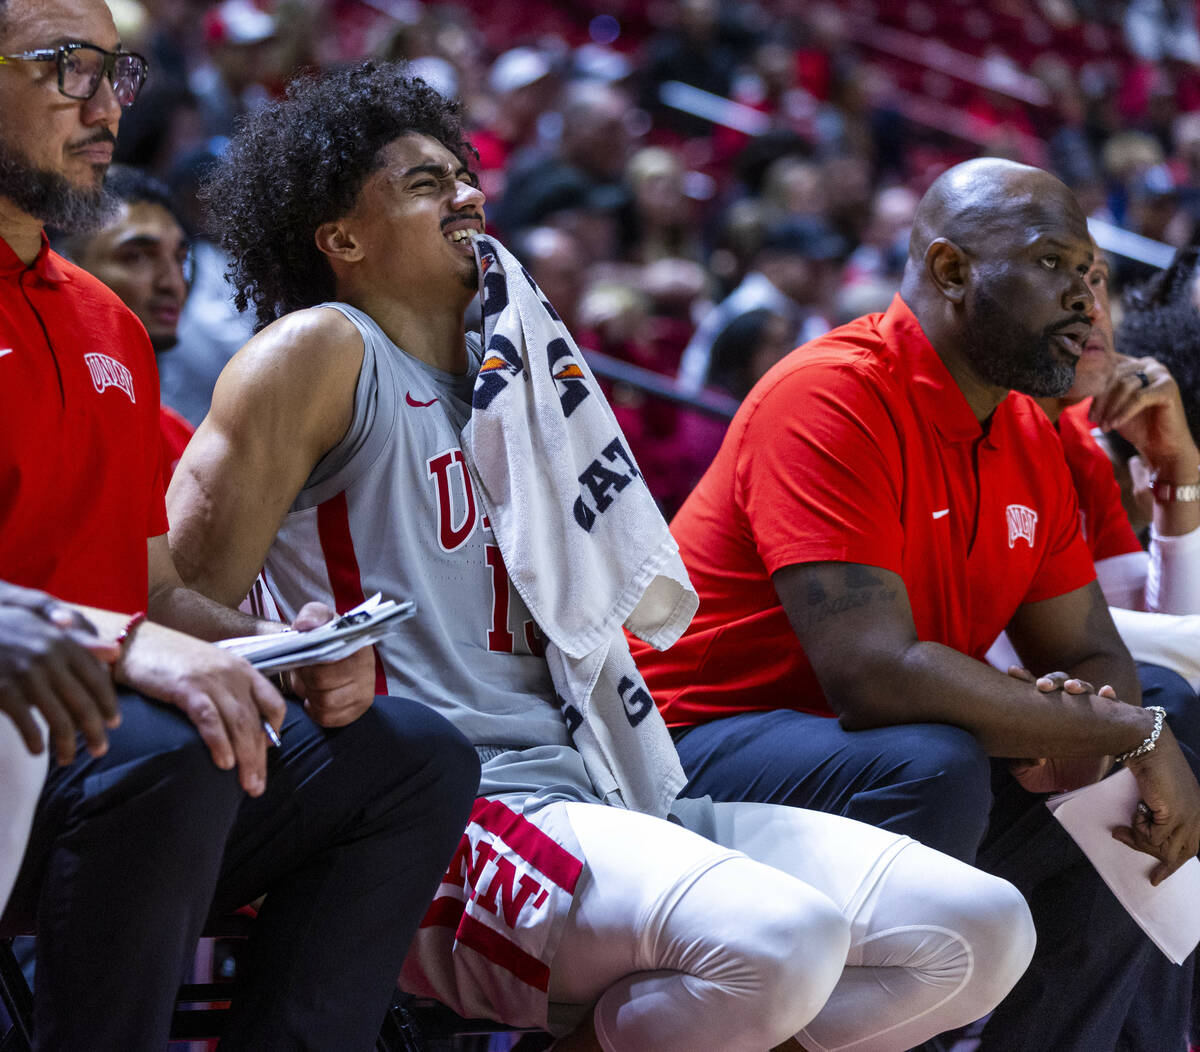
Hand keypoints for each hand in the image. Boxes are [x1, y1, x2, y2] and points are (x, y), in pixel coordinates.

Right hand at [0, 583, 120, 763]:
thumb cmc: (7, 630)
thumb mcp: (44, 629)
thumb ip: (81, 643)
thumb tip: (116, 654)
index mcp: (64, 643)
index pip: (97, 680)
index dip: (108, 704)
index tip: (115, 723)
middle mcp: (50, 659)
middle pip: (84, 705)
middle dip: (96, 732)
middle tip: (100, 750)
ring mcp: (26, 675)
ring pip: (60, 721)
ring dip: (67, 745)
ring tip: (67, 759)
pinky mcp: (3, 690)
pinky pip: (28, 725)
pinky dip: (35, 742)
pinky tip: (37, 751)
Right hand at [117, 621, 285, 795]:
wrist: (134, 642)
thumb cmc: (170, 660)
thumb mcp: (209, 672)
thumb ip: (226, 694)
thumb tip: (238, 729)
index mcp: (243, 670)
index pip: (274, 702)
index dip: (275, 729)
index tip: (267, 751)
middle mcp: (233, 674)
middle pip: (256, 721)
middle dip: (260, 757)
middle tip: (258, 786)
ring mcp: (211, 679)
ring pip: (239, 723)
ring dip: (246, 758)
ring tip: (248, 784)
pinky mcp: (187, 686)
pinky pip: (210, 718)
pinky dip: (219, 742)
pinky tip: (224, 763)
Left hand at [284, 602, 375, 726]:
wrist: (329, 654)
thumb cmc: (321, 636)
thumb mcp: (316, 617)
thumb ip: (311, 615)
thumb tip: (306, 625)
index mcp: (359, 643)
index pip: (328, 661)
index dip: (308, 663)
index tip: (303, 658)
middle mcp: (368, 668)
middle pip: (323, 684)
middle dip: (306, 679)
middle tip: (303, 672)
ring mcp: (365, 691)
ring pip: (325, 703)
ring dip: (310, 695)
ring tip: (310, 683)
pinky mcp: (358, 709)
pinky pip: (329, 718)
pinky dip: (315, 709)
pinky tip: (315, 697)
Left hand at [1004, 666, 1113, 790]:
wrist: (1089, 781)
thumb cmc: (1056, 772)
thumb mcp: (1034, 775)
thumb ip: (1019, 767)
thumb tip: (1028, 759)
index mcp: (1044, 712)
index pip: (1031, 691)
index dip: (1023, 679)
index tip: (1013, 671)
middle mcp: (1066, 705)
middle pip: (1057, 683)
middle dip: (1050, 680)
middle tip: (1042, 686)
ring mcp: (1089, 710)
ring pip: (1083, 688)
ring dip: (1077, 684)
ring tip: (1071, 687)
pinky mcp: (1111, 720)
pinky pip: (1112, 703)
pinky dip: (1109, 696)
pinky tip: (1107, 693)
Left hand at [1090, 356, 1199, 474]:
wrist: (1161, 446)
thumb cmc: (1136, 425)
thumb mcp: (1112, 406)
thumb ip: (1099, 393)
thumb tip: (1075, 385)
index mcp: (1133, 365)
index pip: (1106, 369)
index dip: (1092, 388)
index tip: (1083, 407)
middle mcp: (1148, 364)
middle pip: (1114, 376)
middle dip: (1101, 399)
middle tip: (1094, 420)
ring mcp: (1160, 374)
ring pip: (1124, 385)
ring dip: (1110, 408)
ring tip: (1104, 426)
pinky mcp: (1168, 388)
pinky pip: (1138, 397)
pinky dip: (1124, 412)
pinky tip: (1115, 425)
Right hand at [1114, 723, 1199, 884]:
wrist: (1149, 747)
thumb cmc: (1151, 766)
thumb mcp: (1159, 796)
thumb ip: (1159, 816)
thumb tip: (1140, 836)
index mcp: (1198, 813)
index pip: (1191, 849)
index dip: (1172, 865)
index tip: (1156, 878)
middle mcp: (1198, 819)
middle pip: (1177, 853)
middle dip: (1152, 858)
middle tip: (1128, 847)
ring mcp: (1188, 819)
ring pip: (1162, 849)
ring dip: (1138, 841)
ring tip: (1121, 830)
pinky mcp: (1174, 817)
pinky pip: (1152, 839)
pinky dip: (1138, 828)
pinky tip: (1136, 811)